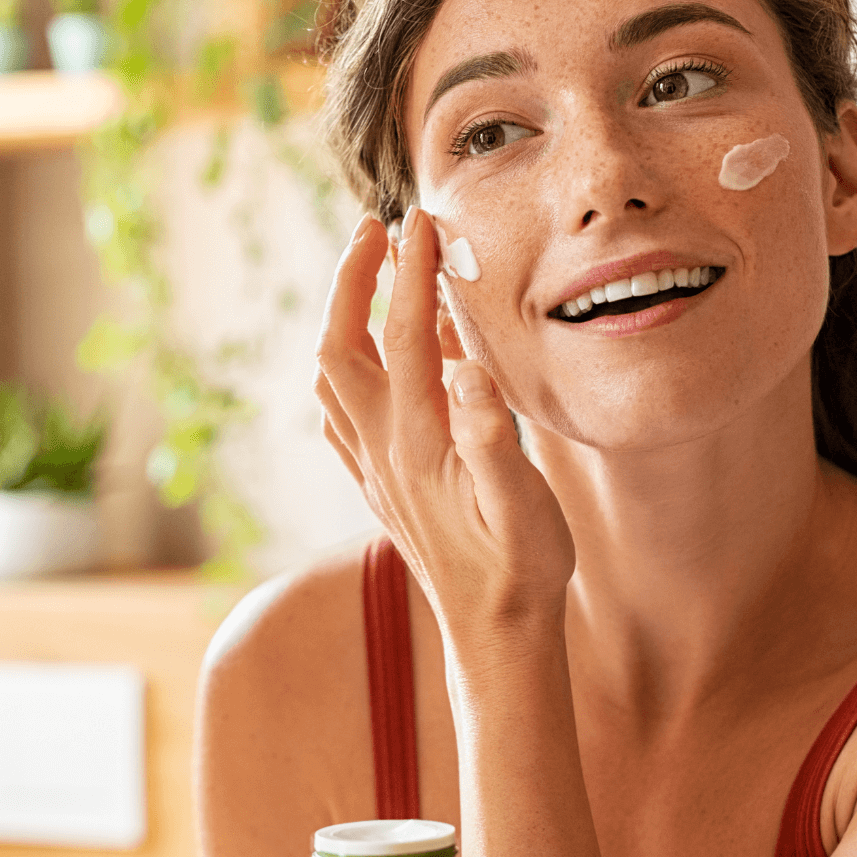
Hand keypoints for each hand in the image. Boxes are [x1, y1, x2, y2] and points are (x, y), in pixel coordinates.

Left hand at [314, 209, 573, 658]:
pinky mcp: (379, 485)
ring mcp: (374, 469)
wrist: (494, 636)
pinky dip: (346, 369)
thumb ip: (494, 438)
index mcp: (420, 443)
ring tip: (369, 278)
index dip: (410, 272)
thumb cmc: (521, 570)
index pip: (404, 335)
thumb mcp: (524, 508)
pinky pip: (341, 414)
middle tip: (376, 230)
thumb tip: (467, 369)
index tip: (422, 220)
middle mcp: (383, 450)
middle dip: (351, 279)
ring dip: (343, 318)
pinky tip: (371, 361)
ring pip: (332, 377)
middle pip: (341, 346)